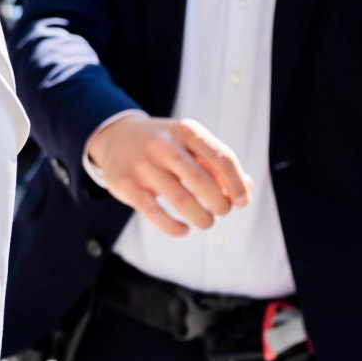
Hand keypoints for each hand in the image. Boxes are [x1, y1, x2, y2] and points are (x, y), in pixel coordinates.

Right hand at [82, 115, 252, 237]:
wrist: (116, 136)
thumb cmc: (165, 145)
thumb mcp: (190, 144)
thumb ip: (217, 165)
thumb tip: (245, 192)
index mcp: (186, 131)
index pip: (223, 159)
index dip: (238, 185)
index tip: (242, 202)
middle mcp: (164, 145)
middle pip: (204, 183)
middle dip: (221, 205)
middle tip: (221, 212)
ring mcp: (143, 165)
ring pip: (183, 201)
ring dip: (202, 218)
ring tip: (206, 222)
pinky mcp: (127, 186)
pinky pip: (157, 214)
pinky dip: (175, 228)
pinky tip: (184, 229)